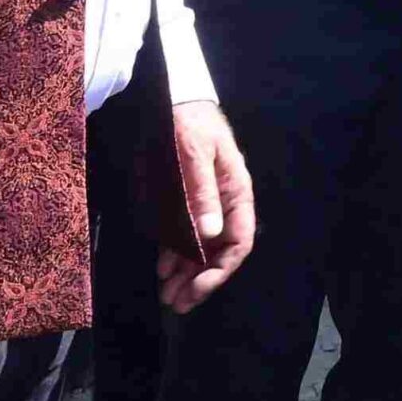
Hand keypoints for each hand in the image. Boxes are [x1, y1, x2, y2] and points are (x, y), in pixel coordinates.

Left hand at [158, 100, 254, 313]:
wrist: (173, 98)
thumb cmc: (188, 123)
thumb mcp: (194, 154)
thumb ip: (202, 193)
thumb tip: (210, 235)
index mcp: (235, 192)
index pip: (239, 241)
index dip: (220, 270)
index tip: (197, 289)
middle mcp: (224, 203)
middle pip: (220, 251)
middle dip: (200, 279)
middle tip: (175, 302)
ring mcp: (206, 203)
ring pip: (202, 248)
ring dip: (186, 273)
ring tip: (167, 294)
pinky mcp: (187, 201)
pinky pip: (186, 235)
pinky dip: (176, 254)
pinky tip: (163, 269)